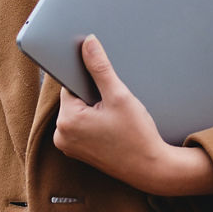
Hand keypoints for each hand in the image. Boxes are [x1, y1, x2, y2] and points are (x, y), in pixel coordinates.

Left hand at [53, 35, 212, 196]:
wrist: (150, 168)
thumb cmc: (137, 136)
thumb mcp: (119, 96)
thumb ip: (100, 67)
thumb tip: (87, 43)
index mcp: (67, 121)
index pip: (70, 84)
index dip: (87, 77)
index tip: (101, 77)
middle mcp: (62, 135)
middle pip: (74, 98)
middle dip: (92, 94)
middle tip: (114, 102)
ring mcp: (69, 146)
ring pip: (79, 111)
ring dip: (94, 107)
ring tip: (115, 116)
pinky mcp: (78, 151)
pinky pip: (82, 126)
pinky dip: (95, 120)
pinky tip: (113, 125)